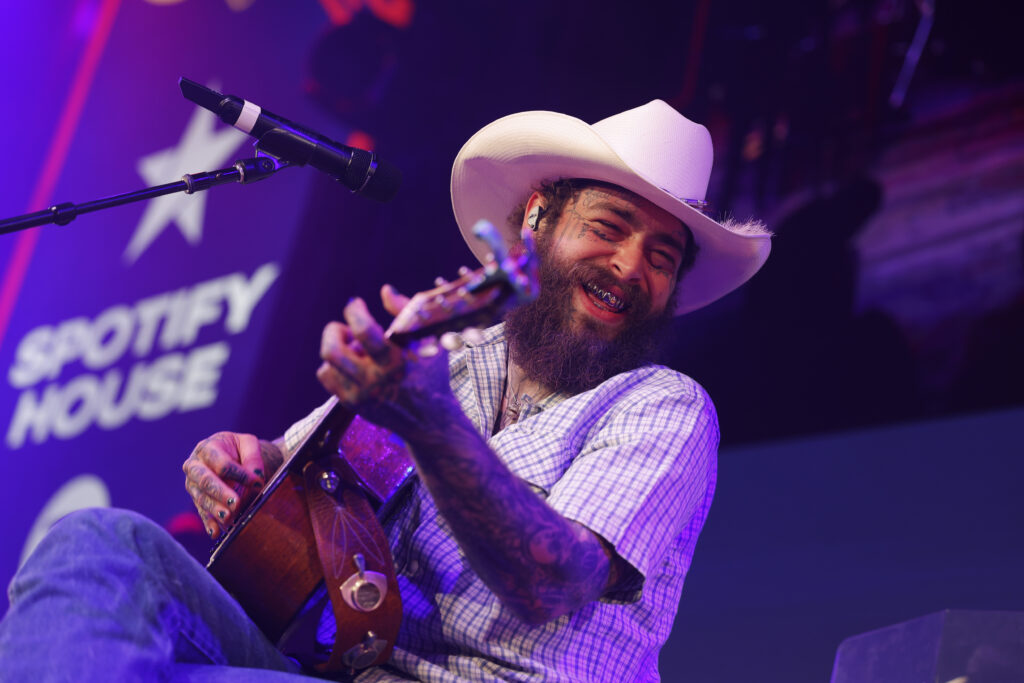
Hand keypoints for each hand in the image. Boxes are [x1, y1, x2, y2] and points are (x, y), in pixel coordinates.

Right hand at [182, 432, 281, 538]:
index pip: (222, 463)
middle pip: (205, 480)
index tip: (256, 482)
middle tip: (235, 503)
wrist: (231, 455)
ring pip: (201, 497)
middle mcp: (194, 465)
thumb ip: (253, 458)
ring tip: (229, 518)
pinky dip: (208, 522)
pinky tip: (215, 532)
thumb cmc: (239, 449)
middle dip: (220, 493)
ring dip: (215, 509)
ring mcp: (193, 483)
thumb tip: (256, 480)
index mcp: (207, 448)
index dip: (239, 473)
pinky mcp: (196, 498)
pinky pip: (201, 511)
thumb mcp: (248, 444)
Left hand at [316, 285, 457, 438]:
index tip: (356, 305)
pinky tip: (353, 364)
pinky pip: (326, 376)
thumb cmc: (430, 373)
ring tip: (355, 349)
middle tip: (345, 329)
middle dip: (334, 331)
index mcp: (396, 362)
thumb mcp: (428, 340)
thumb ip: (407, 312)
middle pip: (332, 350)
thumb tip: (385, 290)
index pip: (364, 331)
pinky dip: (335, 365)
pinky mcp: (352, 404)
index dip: (354, 311)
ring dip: (339, 348)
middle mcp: (375, 381)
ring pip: (328, 363)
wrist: (430, 419)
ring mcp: (361, 396)